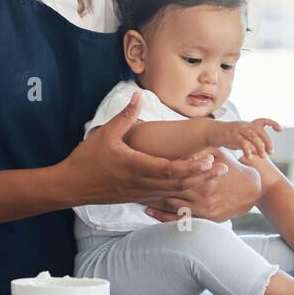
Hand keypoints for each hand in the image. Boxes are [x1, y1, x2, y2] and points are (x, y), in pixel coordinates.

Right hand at [62, 91, 225, 205]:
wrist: (70, 186)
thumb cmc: (86, 160)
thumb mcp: (105, 134)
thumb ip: (125, 116)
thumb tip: (138, 96)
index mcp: (136, 167)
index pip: (171, 168)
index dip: (193, 165)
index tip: (209, 158)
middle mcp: (142, 183)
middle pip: (180, 183)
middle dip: (203, 176)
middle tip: (223, 167)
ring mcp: (140, 193)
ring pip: (175, 192)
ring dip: (196, 184)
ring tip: (214, 175)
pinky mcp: (137, 197)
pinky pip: (164, 197)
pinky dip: (181, 191)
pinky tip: (190, 185)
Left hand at [144, 147, 261, 223]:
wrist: (251, 190)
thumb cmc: (230, 167)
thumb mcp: (217, 154)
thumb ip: (200, 151)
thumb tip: (179, 139)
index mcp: (204, 177)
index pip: (175, 174)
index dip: (155, 171)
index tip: (139, 165)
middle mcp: (202, 194)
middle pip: (169, 190)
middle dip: (148, 186)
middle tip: (129, 181)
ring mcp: (203, 209)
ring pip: (171, 206)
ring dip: (151, 201)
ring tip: (133, 195)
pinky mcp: (205, 218)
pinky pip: (180, 219)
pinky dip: (162, 216)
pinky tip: (148, 211)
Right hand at [210, 117, 280, 158]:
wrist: (210, 132)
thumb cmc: (226, 137)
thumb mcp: (241, 140)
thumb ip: (252, 145)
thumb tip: (262, 153)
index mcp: (249, 125)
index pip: (263, 121)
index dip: (272, 124)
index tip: (279, 130)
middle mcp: (245, 125)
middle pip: (261, 132)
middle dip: (268, 142)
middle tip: (271, 152)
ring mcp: (238, 129)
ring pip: (253, 136)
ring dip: (260, 147)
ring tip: (263, 156)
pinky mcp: (231, 134)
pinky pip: (242, 141)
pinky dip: (247, 149)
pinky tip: (248, 156)